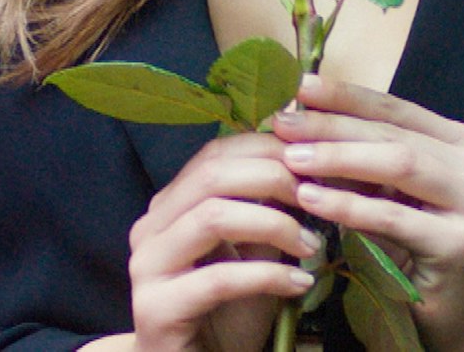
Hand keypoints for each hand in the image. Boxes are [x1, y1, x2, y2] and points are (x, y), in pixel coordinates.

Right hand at [127, 131, 320, 351]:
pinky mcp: (156, 308)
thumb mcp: (253, 255)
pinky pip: (219, 279)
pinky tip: (299, 283)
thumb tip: (307, 168)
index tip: (312, 162)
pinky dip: (267, 275)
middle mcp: (150, 228)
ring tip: (311, 244)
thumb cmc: (225, 315)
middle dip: (271, 178)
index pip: (213, 154)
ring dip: (273, 224)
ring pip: (212, 217)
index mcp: (168, 207)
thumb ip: (266, 213)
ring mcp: (147, 267)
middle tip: (315, 197)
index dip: (264, 149)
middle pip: (210, 176)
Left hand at [273, 76, 463, 351]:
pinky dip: (349, 206)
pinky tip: (312, 201)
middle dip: (332, 126)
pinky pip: (394, 216)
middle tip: (284, 123)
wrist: (447, 313)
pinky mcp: (462, 242)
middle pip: (391, 133)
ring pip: (397, 163)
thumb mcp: (381, 190)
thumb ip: (353, 155)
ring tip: (292, 159)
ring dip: (338, 159)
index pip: (393, 107)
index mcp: (457, 141)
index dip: (344, 96)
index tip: (298, 86)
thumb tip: (295, 118)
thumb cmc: (406, 246)